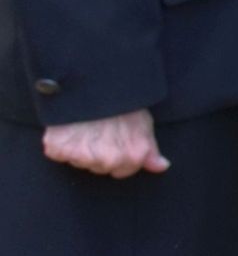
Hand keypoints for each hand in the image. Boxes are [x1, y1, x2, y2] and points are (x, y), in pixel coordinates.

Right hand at [41, 109, 169, 178]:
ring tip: (84, 128)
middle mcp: (110, 160)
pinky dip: (60, 144)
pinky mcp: (61, 151)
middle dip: (99, 154)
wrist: (92, 83)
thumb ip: (150, 149)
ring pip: (81, 162)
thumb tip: (161, 167)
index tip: (114, 140)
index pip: (123, 172)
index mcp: (133, 155)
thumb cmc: (120, 100)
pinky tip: (68, 129)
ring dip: (80, 150)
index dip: (119, 156)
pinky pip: (59, 155)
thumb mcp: (143, 121)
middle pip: (100, 168)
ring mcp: (85, 157)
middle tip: (98, 131)